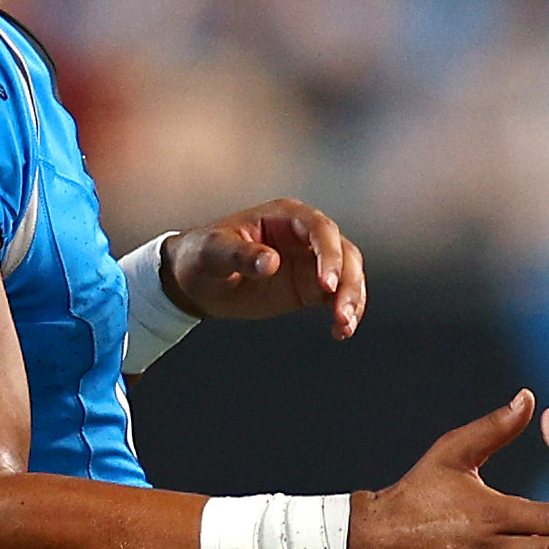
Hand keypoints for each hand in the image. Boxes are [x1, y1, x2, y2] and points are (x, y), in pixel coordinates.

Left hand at [166, 200, 367, 336]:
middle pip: (344, 253)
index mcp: (284, 216)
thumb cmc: (201, 256)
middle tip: (341, 312)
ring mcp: (310, 262)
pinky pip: (338, 297)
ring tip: (344, 326)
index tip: (326, 284)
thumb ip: (241, 256)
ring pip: (348, 275)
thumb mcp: (213, 252)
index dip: (329, 255)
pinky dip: (345, 314)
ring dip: (352, 300)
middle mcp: (304, 236)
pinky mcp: (311, 287)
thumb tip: (272, 263)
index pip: (320, 229)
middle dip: (348, 282)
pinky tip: (340, 332)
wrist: (196, 281)